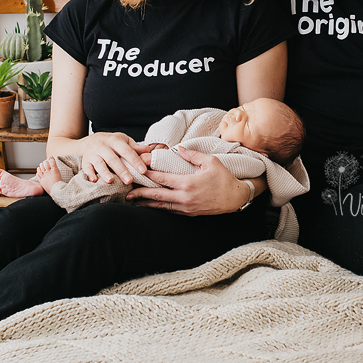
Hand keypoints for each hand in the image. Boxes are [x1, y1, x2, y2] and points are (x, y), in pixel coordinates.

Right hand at [78, 132, 153, 184]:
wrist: (90, 140)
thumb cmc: (112, 142)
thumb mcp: (124, 141)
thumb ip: (135, 147)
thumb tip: (149, 150)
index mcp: (115, 141)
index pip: (127, 151)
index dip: (135, 161)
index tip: (143, 171)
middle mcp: (103, 146)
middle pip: (113, 159)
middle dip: (121, 170)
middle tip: (129, 181)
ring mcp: (93, 154)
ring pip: (99, 163)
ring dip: (105, 172)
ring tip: (111, 181)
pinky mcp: (85, 161)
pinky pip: (86, 167)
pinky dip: (89, 174)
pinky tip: (94, 180)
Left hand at [127, 146, 248, 215]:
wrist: (235, 198)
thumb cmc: (224, 178)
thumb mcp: (211, 162)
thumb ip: (192, 155)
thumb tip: (179, 148)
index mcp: (188, 183)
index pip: (162, 179)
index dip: (148, 175)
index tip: (137, 170)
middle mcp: (185, 197)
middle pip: (157, 196)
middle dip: (140, 194)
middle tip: (127, 193)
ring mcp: (186, 207)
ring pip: (161, 206)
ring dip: (146, 204)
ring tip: (134, 202)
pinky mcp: (189, 213)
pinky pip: (170, 210)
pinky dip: (159, 208)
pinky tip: (151, 206)